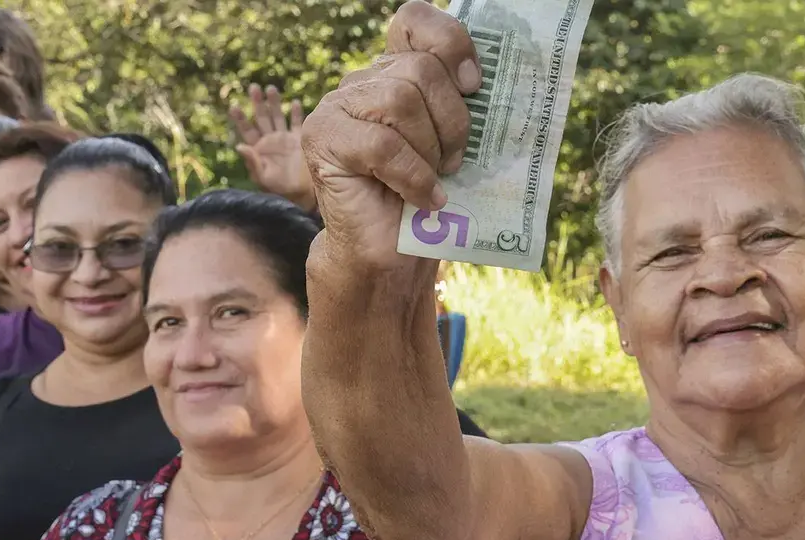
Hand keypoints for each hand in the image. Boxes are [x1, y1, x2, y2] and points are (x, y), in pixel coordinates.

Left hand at [229, 84, 312, 207]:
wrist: (300, 193)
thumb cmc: (278, 188)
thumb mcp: (262, 177)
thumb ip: (252, 162)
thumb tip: (239, 146)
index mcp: (258, 148)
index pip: (247, 130)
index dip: (241, 118)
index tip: (234, 106)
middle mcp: (270, 140)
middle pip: (262, 117)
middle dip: (257, 103)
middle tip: (253, 87)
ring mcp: (284, 138)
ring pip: (278, 116)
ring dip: (275, 103)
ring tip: (270, 88)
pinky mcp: (299, 140)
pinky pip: (297, 123)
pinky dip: (296, 113)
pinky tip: (294, 103)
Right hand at [301, 1, 480, 274]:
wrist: (387, 252)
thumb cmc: (425, 197)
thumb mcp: (453, 141)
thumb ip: (458, 102)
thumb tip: (483, 81)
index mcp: (394, 71)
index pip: (415, 20)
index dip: (451, 43)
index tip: (474, 86)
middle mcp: (362, 81)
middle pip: (420, 68)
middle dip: (451, 119)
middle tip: (453, 161)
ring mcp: (336, 106)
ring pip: (399, 100)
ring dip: (429, 149)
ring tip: (434, 181)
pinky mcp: (321, 138)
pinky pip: (382, 144)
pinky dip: (413, 176)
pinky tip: (424, 198)